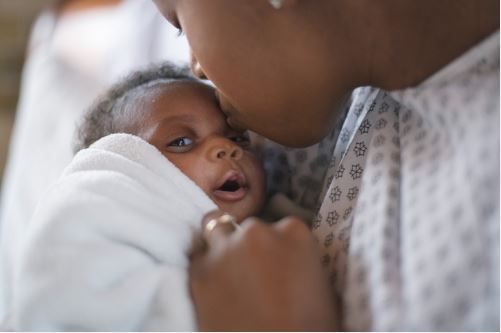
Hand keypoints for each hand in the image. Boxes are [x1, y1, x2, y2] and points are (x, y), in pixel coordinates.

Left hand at [189, 210, 338, 330]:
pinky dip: (203, 272)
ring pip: (215, 229)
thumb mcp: (322, 288)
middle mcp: (257, 232)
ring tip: (226, 274)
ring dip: (221, 246)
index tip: (276, 266)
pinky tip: (213, 293)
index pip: (280, 226)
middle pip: (247, 227)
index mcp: (295, 232)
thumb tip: (288, 264)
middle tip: (252, 275)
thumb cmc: (311, 331)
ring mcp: (225, 250)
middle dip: (249, 245)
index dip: (277, 247)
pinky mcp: (198, 273)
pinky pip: (196, 260)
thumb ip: (301, 262)